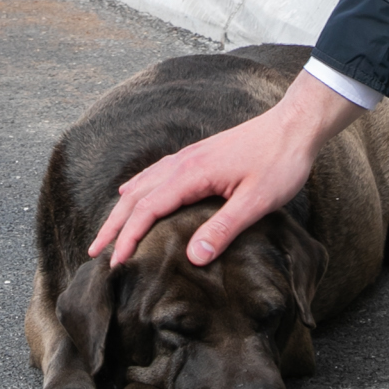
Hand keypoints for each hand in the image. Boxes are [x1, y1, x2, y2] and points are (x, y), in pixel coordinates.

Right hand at [87, 72, 363, 269]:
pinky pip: (155, 173)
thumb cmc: (280, 162)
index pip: (147, 210)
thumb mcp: (257, 201)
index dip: (128, 238)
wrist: (294, 125)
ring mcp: (188, 157)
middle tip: (93, 253)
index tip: (114, 263)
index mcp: (192, 174)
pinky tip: (131, 193)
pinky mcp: (197, 156)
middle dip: (112, 226)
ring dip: (121, 210)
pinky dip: (136, 189)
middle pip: (135, 196)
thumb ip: (224, 228)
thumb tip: (193, 258)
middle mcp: (182, 162)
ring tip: (106, 232)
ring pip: (142, 184)